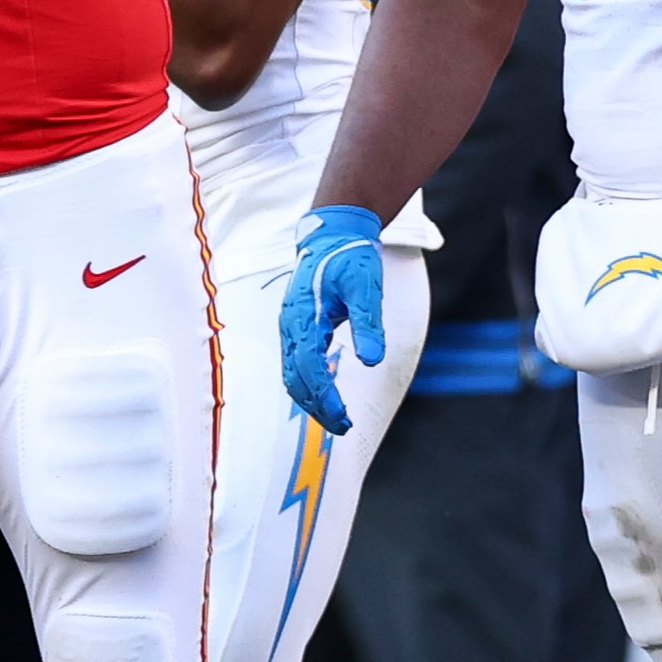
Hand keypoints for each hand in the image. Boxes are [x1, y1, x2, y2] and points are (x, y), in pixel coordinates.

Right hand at [280, 205, 385, 433]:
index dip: (325, 397)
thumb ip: (367, 324)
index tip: (344, 418)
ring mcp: (290, 327)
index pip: (308, 367)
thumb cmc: (349, 258)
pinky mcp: (296, 328)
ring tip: (337, 418)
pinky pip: (296, 365)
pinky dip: (309, 385)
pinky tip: (328, 395)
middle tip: (344, 427)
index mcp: (302, 315)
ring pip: (293, 375)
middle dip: (317, 407)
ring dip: (312, 400)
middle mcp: (290, 325)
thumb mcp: (365, 288)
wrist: (333, 235)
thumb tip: (371, 359)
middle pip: (295, 378)